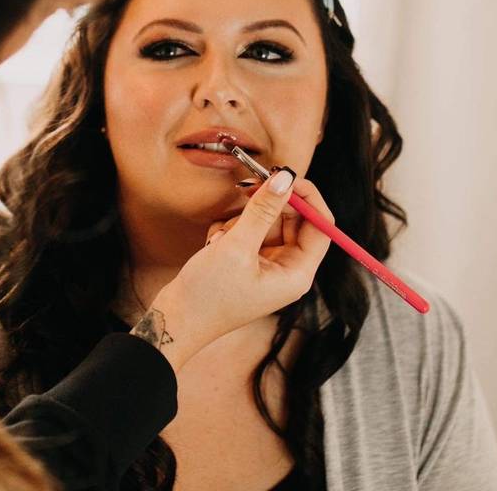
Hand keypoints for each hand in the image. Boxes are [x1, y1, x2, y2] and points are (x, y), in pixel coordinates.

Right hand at [133, 170, 333, 371]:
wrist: (175, 321)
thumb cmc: (208, 294)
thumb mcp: (236, 246)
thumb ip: (263, 210)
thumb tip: (285, 178)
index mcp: (297, 274)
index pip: (320, 225)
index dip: (306, 196)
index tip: (283, 175)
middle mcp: (288, 271)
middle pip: (293, 221)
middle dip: (268, 205)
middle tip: (246, 187)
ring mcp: (268, 267)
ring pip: (267, 223)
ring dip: (243, 220)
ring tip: (220, 238)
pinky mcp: (248, 264)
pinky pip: (249, 233)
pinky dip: (231, 230)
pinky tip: (214, 244)